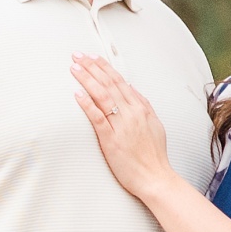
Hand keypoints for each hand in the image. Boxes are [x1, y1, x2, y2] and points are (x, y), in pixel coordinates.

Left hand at [70, 53, 174, 200]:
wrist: (156, 177)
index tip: (92, 57)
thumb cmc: (154, 155)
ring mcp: (121, 126)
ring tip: (74, 67)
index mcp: (141, 108)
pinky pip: (98, 118)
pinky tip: (77, 94)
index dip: (104, 68)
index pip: (120, 82)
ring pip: (102, 96)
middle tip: (77, 55)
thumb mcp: (154, 124)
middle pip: (109, 84)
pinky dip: (87, 104)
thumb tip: (132, 88)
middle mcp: (132, 113)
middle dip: (92, 67)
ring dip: (87, 79)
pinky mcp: (112, 140)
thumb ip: (143, 105)